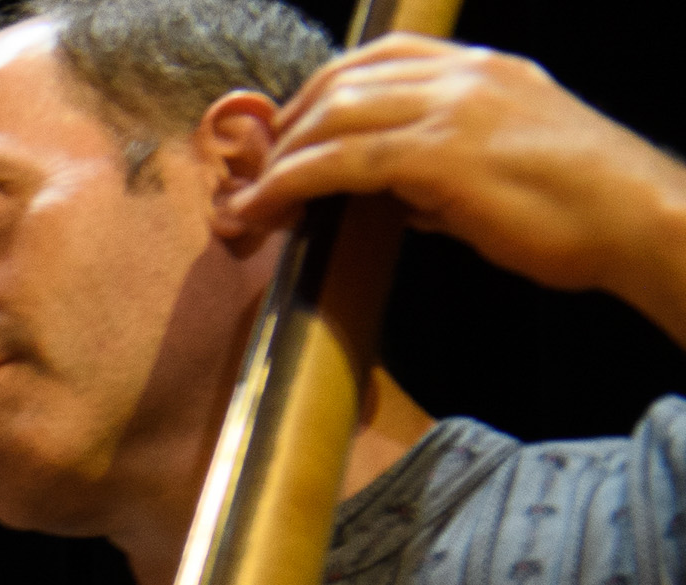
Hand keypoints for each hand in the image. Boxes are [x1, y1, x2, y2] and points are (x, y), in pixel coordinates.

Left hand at [216, 39, 685, 338]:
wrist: (639, 221)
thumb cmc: (578, 209)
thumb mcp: (501, 173)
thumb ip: (441, 175)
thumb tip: (394, 200)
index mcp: (483, 71)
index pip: (375, 60)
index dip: (317, 98)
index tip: (285, 143)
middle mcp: (465, 76)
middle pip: (340, 82)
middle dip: (286, 131)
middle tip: (255, 181)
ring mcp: (454, 109)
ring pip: (333, 116)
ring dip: (277, 162)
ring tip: (249, 207)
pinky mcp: (442, 154)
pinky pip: (341, 160)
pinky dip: (290, 184)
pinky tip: (266, 210)